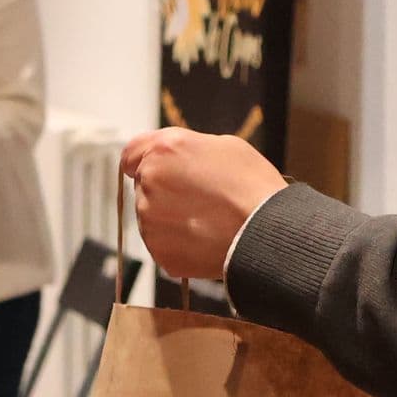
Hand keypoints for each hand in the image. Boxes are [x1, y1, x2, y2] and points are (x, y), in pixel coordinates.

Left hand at [119, 129, 287, 281]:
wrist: (265, 232)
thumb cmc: (252, 186)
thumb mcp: (224, 146)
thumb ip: (187, 149)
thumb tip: (174, 159)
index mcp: (163, 150)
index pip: (131, 155)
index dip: (146, 162)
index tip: (161, 172)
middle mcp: (149, 181)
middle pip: (143, 186)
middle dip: (165, 191)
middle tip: (200, 199)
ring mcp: (149, 219)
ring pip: (151, 217)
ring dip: (170, 219)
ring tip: (206, 220)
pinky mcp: (158, 250)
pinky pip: (163, 244)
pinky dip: (178, 243)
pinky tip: (204, 238)